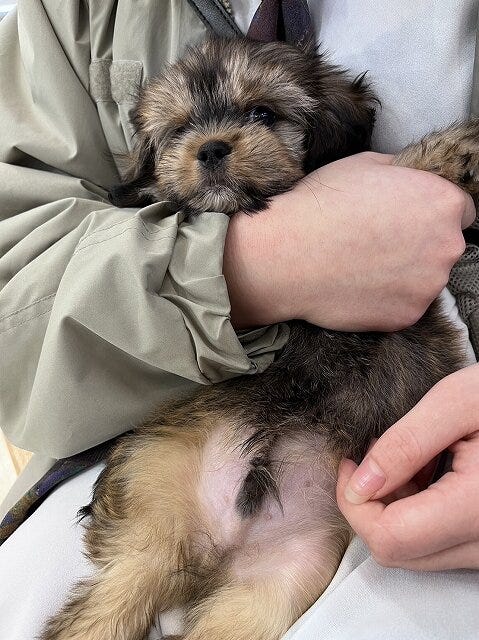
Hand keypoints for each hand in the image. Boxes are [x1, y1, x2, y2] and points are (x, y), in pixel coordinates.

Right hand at [223, 152, 474, 329]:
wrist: (287, 255)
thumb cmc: (321, 206)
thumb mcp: (365, 165)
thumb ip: (402, 175)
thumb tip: (406, 180)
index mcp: (442, 203)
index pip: (460, 211)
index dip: (431, 214)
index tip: (410, 220)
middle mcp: (446, 247)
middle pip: (444, 247)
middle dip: (419, 245)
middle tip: (378, 243)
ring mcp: (427, 286)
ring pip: (424, 280)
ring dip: (403, 275)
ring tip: (363, 266)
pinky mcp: (406, 316)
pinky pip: (403, 306)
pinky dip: (385, 300)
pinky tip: (357, 286)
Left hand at [337, 364, 478, 569]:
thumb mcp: (458, 402)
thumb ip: (406, 443)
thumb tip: (359, 484)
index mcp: (478, 508)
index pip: (390, 537)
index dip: (355, 502)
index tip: (350, 463)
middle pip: (397, 551)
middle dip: (371, 504)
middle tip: (378, 456)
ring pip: (414, 552)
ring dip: (395, 508)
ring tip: (412, 460)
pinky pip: (437, 545)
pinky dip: (418, 514)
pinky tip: (430, 474)